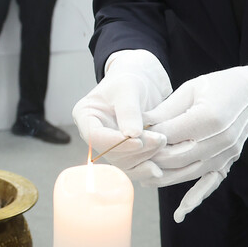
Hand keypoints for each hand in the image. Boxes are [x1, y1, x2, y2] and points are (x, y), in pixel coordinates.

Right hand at [72, 50, 171, 174]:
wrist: (140, 84)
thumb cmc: (129, 79)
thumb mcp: (127, 89)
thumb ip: (128, 110)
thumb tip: (131, 135)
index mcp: (85, 115)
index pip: (95, 136)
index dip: (115, 142)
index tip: (138, 140)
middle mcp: (93, 134)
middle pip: (110, 152)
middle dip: (136, 149)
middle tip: (160, 139)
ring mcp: (108, 145)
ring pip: (123, 162)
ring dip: (144, 156)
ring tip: (162, 141)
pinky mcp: (123, 153)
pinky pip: (132, 166)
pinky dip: (146, 166)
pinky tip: (158, 165)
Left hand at [144, 65, 247, 222]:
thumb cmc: (217, 86)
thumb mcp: (190, 89)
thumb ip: (165, 110)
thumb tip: (138, 124)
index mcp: (208, 117)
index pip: (169, 135)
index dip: (147, 138)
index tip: (129, 137)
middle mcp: (219, 140)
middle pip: (176, 157)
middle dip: (150, 158)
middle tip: (130, 158)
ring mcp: (225, 155)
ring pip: (187, 173)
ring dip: (163, 177)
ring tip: (141, 176)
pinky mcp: (228, 163)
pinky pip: (210, 184)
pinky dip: (194, 199)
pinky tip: (180, 213)